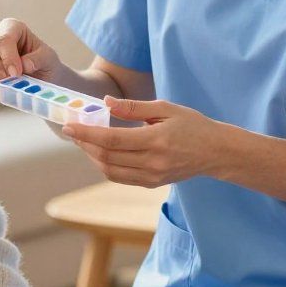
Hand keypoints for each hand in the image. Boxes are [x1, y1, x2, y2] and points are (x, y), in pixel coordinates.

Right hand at [0, 18, 62, 97]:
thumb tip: (24, 65)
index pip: (4, 38)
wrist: (41, 79)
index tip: (16, 73)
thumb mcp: (48, 59)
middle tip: (10, 80)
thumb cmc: (44, 64)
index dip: (8, 57)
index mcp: (12, 28)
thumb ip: (37, 60)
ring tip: (6, 85)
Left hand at [61, 95, 227, 186]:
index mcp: (155, 140)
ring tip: (83, 140)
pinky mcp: (151, 183)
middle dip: (85, 143)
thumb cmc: (192, 125)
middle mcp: (151, 163)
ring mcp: (151, 176)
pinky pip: (120, 177)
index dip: (87, 133)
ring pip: (110, 170)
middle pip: (106, 156)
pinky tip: (101, 152)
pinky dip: (105, 165)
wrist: (215, 152)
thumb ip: (134, 107)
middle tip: (73, 130)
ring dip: (92, 155)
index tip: (69, 125)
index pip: (111, 139)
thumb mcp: (166, 108)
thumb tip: (106, 103)